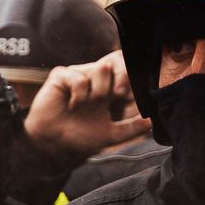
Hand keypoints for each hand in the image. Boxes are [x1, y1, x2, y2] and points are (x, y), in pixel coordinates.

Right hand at [22, 51, 152, 158]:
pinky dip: (79, 94)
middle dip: (121, 77)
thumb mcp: (110, 135)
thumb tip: (151, 122)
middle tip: (118, 95)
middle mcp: (94, 79)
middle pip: (116, 62)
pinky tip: (72, 105)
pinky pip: (78, 77)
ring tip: (86, 106)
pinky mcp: (61, 76)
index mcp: (108, 89)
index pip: (125, 70)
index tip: (128, 94)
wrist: (52, 143)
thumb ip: (131, 128)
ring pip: (100, 69)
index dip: (131, 76)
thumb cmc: (79, 137)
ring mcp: (78, 75)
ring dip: (97, 92)